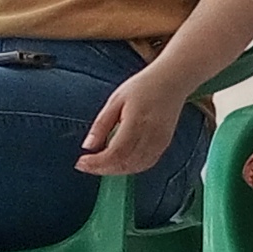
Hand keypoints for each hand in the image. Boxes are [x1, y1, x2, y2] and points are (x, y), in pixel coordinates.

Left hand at [77, 68, 193, 176]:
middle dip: (102, 169)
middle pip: (125, 163)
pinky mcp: (165, 144)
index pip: (115, 153)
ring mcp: (160, 142)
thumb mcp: (115, 100)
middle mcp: (151, 136)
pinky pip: (147, 163)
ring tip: (99, 165)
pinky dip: (131, 168)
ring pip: (136, 167)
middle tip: (85, 165)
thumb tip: (87, 146)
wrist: (172, 80)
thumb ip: (101, 124)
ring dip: (116, 171)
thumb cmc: (142, 87)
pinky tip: (119, 164)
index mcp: (136, 122)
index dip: (97, 163)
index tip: (80, 163)